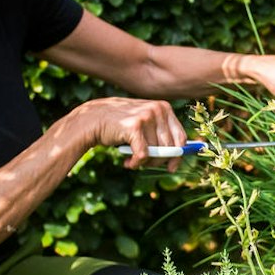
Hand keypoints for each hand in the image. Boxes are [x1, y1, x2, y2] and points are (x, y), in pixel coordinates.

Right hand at [70, 97, 186, 169]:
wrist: (93, 119)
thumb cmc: (121, 125)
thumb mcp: (145, 124)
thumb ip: (161, 134)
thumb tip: (180, 155)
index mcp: (164, 107)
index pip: (181, 137)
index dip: (178, 156)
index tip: (172, 167)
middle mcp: (158, 109)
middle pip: (170, 148)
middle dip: (158, 161)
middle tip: (145, 164)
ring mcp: (146, 117)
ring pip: (156, 153)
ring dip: (144, 163)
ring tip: (132, 160)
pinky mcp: (134, 127)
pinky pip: (143, 155)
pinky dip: (135, 163)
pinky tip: (127, 163)